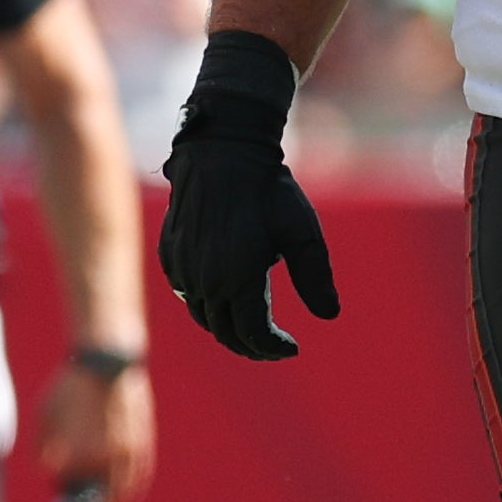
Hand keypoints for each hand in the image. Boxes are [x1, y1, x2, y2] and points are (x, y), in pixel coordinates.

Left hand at [40, 353, 154, 501]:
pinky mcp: (143, 445)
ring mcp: (129, 454)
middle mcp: (107, 461)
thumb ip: (41, 452)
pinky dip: (126, 492)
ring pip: (121, 498)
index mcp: (80, 457)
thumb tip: (49, 476)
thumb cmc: (69, 387)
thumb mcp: (44, 417)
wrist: (106, 359)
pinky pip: (137, 480)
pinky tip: (115, 495)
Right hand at [159, 31, 337, 361]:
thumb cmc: (267, 190)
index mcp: (238, 280)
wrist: (221, 153)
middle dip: (252, 346)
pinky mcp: (170, 255)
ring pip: (203, 317)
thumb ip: (315, 277)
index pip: (254, 335)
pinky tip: (223, 299)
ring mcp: (183, 270)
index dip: (274, 348)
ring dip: (227, 329)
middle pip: (226, 334)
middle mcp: (206, 282)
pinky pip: (186, 294)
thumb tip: (330, 315)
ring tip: (250, 328)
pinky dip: (206, 306)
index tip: (293, 347)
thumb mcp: (301, 231)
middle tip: (273, 347)